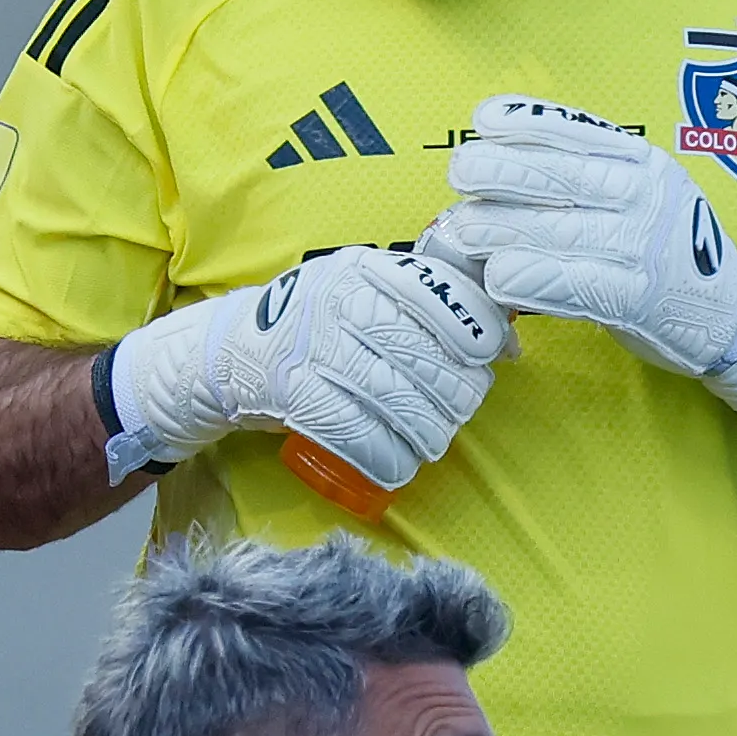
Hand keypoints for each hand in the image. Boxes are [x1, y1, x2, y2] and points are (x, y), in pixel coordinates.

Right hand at [108, 243, 508, 489]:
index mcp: (363, 270)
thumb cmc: (317, 329)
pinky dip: (385, 456)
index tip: (491, 357)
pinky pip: (355, 430)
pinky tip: (398, 465)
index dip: (475, 328)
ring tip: (432, 443)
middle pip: (422, 354)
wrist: (226, 353)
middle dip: (454, 393)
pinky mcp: (288, 388)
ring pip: (394, 397)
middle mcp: (337, 299)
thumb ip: (430, 307)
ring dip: (425, 432)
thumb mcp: (365, 296)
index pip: (437, 293)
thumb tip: (510, 339)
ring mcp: (309, 343)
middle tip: (458, 412)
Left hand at [437, 96, 736, 445]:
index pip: (576, 133)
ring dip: (502, 229)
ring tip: (464, 230)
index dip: (524, 124)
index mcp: (645, 164)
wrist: (733, 316)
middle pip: (561, 179)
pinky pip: (578, 284)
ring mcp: (648, 248)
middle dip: (501, 172)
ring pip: (560, 231)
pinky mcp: (643, 299)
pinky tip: (500, 276)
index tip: (482, 121)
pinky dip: (534, 279)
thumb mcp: (644, 196)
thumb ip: (592, 177)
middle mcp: (649, 197)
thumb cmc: (670, 253)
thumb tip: (506, 160)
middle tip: (461, 175)